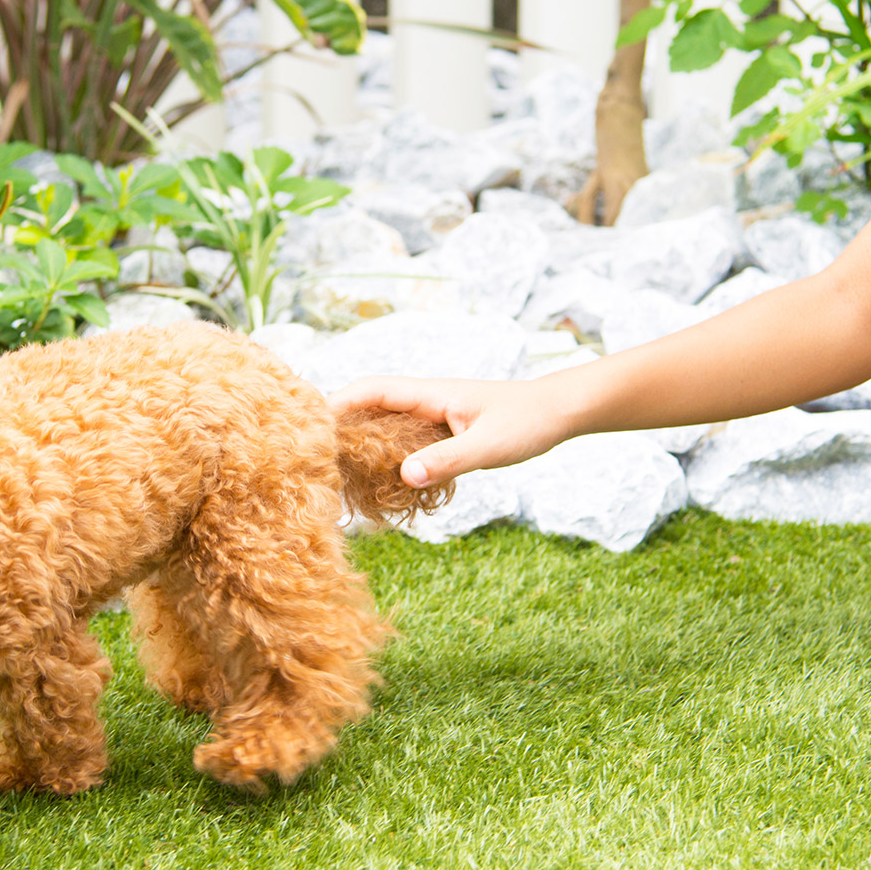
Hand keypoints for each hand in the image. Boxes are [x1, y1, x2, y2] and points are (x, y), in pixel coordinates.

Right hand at [327, 376, 573, 486]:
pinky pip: (403, 439)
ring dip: (362, 441)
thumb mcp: (488, 445)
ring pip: (385, 423)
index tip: (312, 425)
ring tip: (338, 470)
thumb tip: (405, 476)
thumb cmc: (527, 422)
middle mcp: (426, 401)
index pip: (373, 390)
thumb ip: (448, 460)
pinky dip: (386, 454)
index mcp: (430, 394)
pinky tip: (381, 479)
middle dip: (341, 425)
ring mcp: (433, 416)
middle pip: (370, 405)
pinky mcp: (443, 431)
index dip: (340, 403)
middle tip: (314, 455)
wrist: (558, 412)